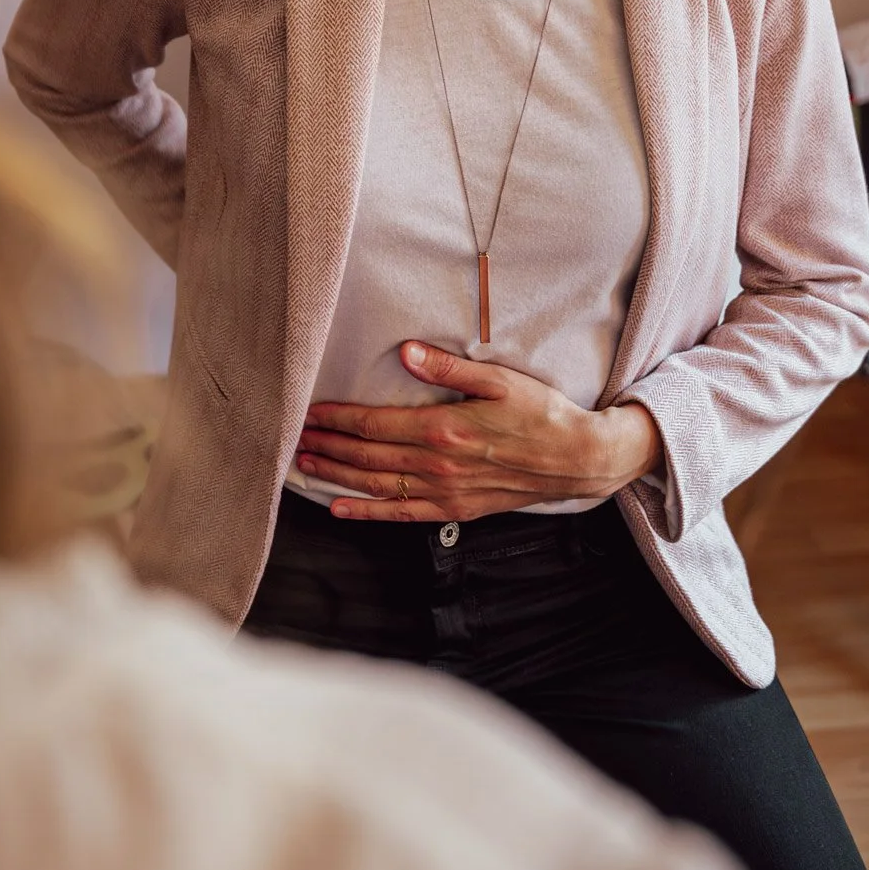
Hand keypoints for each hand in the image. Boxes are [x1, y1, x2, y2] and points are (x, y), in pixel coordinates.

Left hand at [295, 341, 660, 521]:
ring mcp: (445, 492)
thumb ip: (451, 369)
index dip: (338, 419)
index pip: (375, 424)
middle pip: (368, 456)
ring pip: (377, 486)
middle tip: (291, 437)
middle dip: (327, 446)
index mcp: (444, 428)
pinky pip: (402, 515)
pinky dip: (367, 513)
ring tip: (304, 465)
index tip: (309, 411)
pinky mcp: (455, 510)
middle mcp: (438, 465)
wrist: (577, 458)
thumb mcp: (501, 379)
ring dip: (336, 476)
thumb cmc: (542, 412)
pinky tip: (339, 508)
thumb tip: (408, 354)